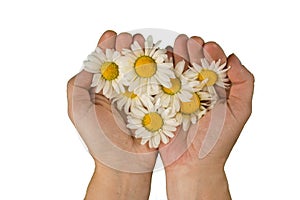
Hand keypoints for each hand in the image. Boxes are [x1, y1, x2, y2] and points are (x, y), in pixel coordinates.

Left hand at [67, 30, 156, 198]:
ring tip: (147, 44)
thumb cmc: (99, 140)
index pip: (106, 64)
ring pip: (143, 71)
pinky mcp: (156, 105)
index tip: (113, 36)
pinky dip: (162, 71)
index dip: (109, 48)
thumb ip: (77, 86)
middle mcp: (122, 91)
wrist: (125, 164)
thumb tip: (89, 63)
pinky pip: (159, 85)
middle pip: (126, 64)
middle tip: (132, 37)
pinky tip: (162, 60)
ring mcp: (140, 97)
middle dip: (129, 48)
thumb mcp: (78, 111)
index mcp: (103, 90)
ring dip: (146, 56)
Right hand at [159, 35, 253, 198]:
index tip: (207, 47)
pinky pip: (158, 85)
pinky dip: (157, 72)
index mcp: (214, 89)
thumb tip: (233, 58)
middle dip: (191, 50)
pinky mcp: (161, 104)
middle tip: (189, 41)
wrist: (192, 164)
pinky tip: (158, 63)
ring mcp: (176, 96)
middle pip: (192, 63)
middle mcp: (195, 90)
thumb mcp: (240, 111)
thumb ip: (244, 83)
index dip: (210, 52)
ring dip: (173, 57)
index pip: (212, 64)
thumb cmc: (217, 140)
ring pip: (174, 70)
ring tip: (174, 48)